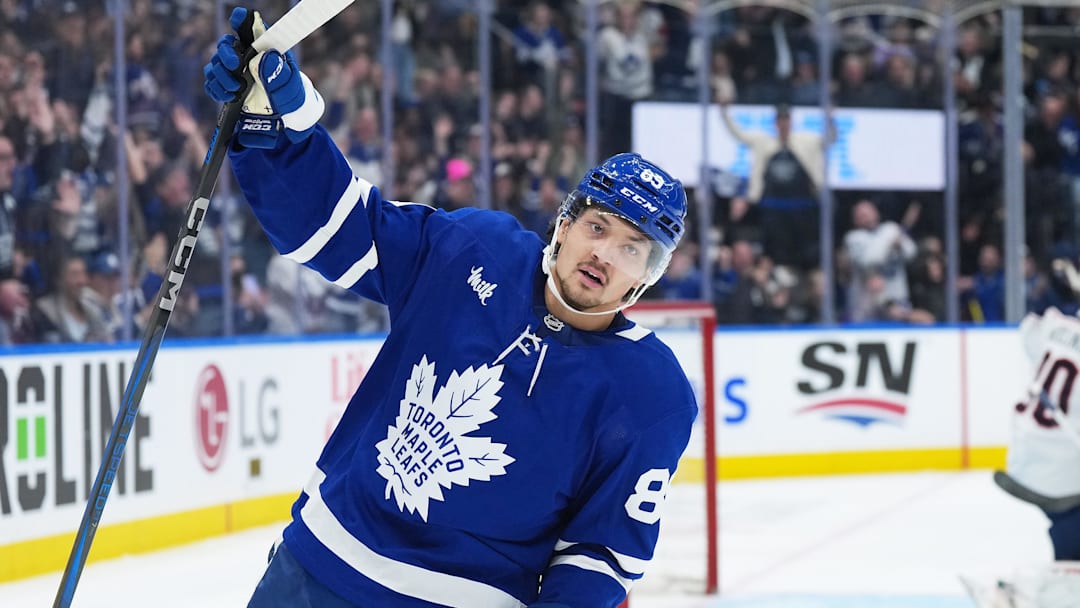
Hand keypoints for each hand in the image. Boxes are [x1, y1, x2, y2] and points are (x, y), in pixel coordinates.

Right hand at [203, 7, 323, 147]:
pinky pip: (211, 84)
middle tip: (235, 65)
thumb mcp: (290, 88)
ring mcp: (233, 72)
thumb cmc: (290, 97)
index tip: (238, 19)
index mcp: (264, 48)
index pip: (251, 27)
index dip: (241, 19)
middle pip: (226, 44)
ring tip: (238, 88)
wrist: (284, 119)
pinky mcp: (225, 87)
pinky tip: (230, 96)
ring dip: (222, 76)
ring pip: (215, 65)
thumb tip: (265, 57)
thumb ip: (279, 74)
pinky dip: (217, 89)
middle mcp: (246, 56)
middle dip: (226, 53)